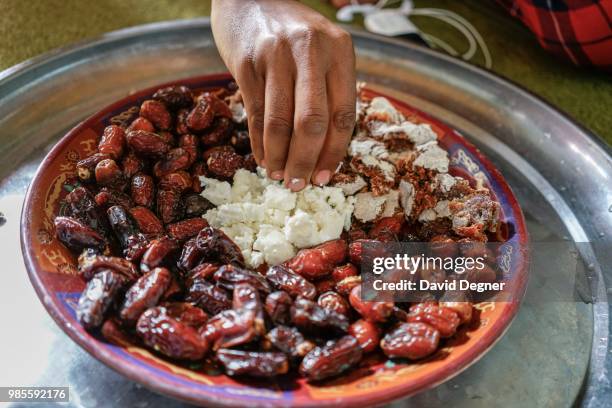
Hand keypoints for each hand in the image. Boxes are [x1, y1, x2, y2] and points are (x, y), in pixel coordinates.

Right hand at [211, 0, 355, 190]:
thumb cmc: (291, 33)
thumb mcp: (322, 51)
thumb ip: (329, 90)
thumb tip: (325, 151)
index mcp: (339, 50)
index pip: (342, 114)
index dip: (334, 152)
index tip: (324, 177)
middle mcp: (310, 50)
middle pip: (312, 122)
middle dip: (306, 160)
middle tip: (299, 184)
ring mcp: (276, 55)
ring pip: (280, 122)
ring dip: (280, 157)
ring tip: (280, 176)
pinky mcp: (246, 62)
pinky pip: (254, 114)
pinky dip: (259, 143)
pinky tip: (264, 158)